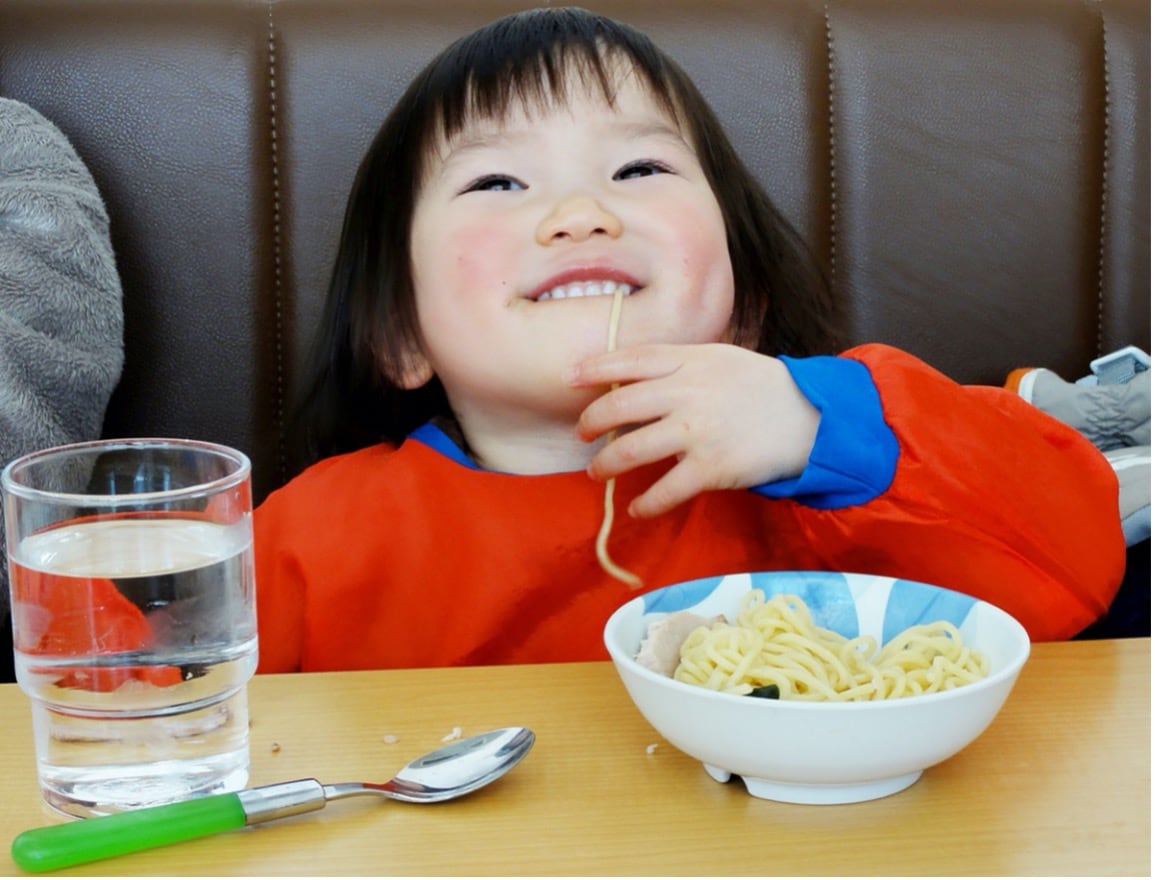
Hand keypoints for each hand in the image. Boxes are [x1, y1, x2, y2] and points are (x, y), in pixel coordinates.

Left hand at [571, 343, 819, 517]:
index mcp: (691, 362)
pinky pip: (666, 490)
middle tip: (582, 434)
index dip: (595, 367)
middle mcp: (689, 393)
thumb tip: (633, 377)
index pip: (631, 360)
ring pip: (632, 449)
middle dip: (592, 422)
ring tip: (597, 471)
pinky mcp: (712, 467)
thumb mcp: (722, 359)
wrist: (813, 417)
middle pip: (621, 406)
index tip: (569, 377)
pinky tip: (636, 508)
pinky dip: (645, 503)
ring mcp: (699, 431)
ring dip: (606, 464)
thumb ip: (680, 365)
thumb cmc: (763, 387)